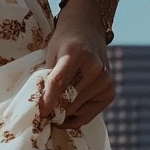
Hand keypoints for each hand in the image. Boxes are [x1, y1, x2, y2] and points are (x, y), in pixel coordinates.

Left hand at [39, 0, 113, 129]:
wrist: (87, 31)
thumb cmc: (64, 44)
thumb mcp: (51, 54)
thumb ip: (48, 78)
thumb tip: (43, 110)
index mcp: (76, 52)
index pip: (59, 82)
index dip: (47, 100)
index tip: (40, 113)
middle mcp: (94, 66)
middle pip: (68, 99)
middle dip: (53, 110)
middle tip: (43, 113)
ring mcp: (105, 80)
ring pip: (76, 110)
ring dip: (63, 114)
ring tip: (55, 108)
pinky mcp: (110, 92)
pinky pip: (87, 115)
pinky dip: (74, 118)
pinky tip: (66, 113)